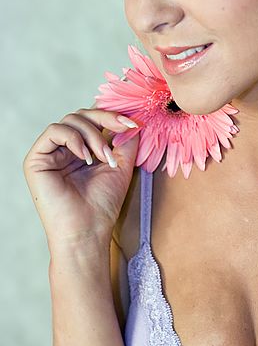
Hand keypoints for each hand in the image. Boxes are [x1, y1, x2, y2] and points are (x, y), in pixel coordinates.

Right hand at [23, 107, 140, 252]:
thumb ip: (126, 139)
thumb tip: (134, 116)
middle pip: (82, 114)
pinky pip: (54, 131)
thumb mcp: (122, 165)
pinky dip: (74, 138)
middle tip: (123, 130)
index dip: (112, 114)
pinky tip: (86, 157)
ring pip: (70, 120)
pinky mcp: (36, 159)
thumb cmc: (103, 204)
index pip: (93, 118)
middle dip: (105, 119)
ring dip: (93, 134)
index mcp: (83, 148)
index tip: (133, 122)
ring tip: (104, 157)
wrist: (88, 231)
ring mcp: (50, 153)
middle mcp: (65, 148)